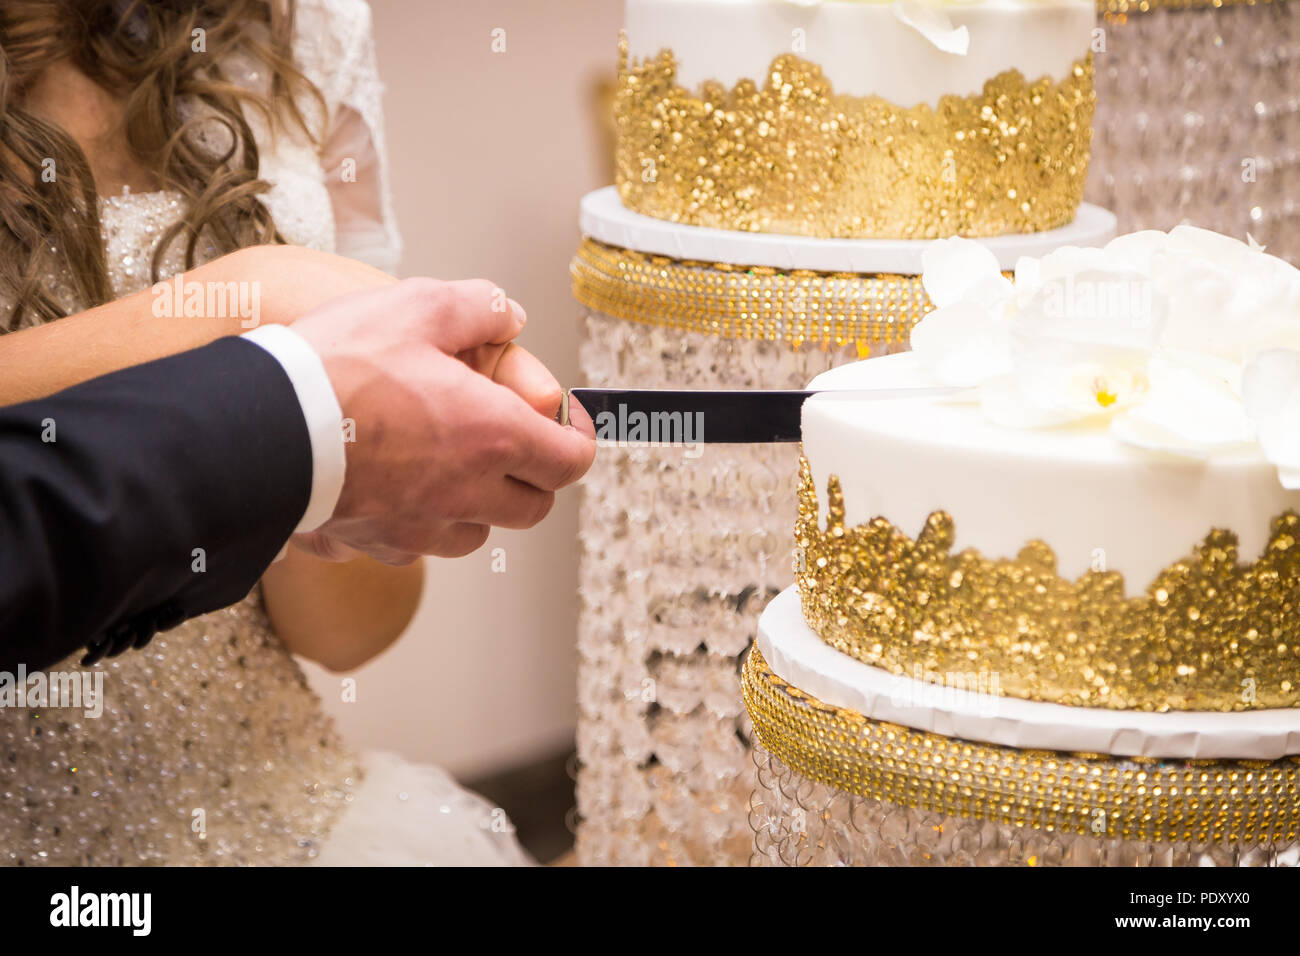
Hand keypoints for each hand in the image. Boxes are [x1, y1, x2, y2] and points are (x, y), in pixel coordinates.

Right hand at [288, 279, 596, 563]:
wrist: (260, 428)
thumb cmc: (340, 365)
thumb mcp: (418, 306)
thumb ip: (479, 308)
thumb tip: (510, 319)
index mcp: (493, 436)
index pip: (570, 462)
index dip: (577, 440)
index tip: (566, 423)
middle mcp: (467, 492)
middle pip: (533, 507)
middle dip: (534, 476)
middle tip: (510, 440)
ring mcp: (422, 526)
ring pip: (478, 533)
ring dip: (480, 504)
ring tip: (451, 463)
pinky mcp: (377, 543)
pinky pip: (420, 546)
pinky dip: (424, 522)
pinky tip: (399, 487)